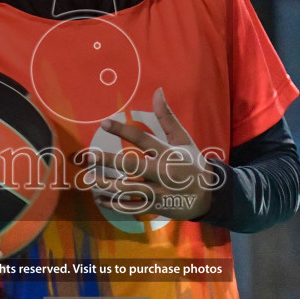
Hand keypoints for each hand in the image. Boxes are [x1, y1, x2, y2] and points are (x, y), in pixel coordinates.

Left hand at [89, 88, 222, 221]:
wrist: (211, 196)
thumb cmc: (193, 164)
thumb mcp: (183, 139)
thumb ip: (167, 117)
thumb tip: (158, 91)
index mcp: (168, 153)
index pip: (143, 139)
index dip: (123, 130)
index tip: (104, 123)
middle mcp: (163, 172)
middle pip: (132, 165)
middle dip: (108, 160)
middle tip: (88, 156)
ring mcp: (159, 192)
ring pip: (128, 189)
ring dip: (106, 184)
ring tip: (88, 178)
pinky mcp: (155, 207)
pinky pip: (131, 207)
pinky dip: (114, 205)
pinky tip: (99, 198)